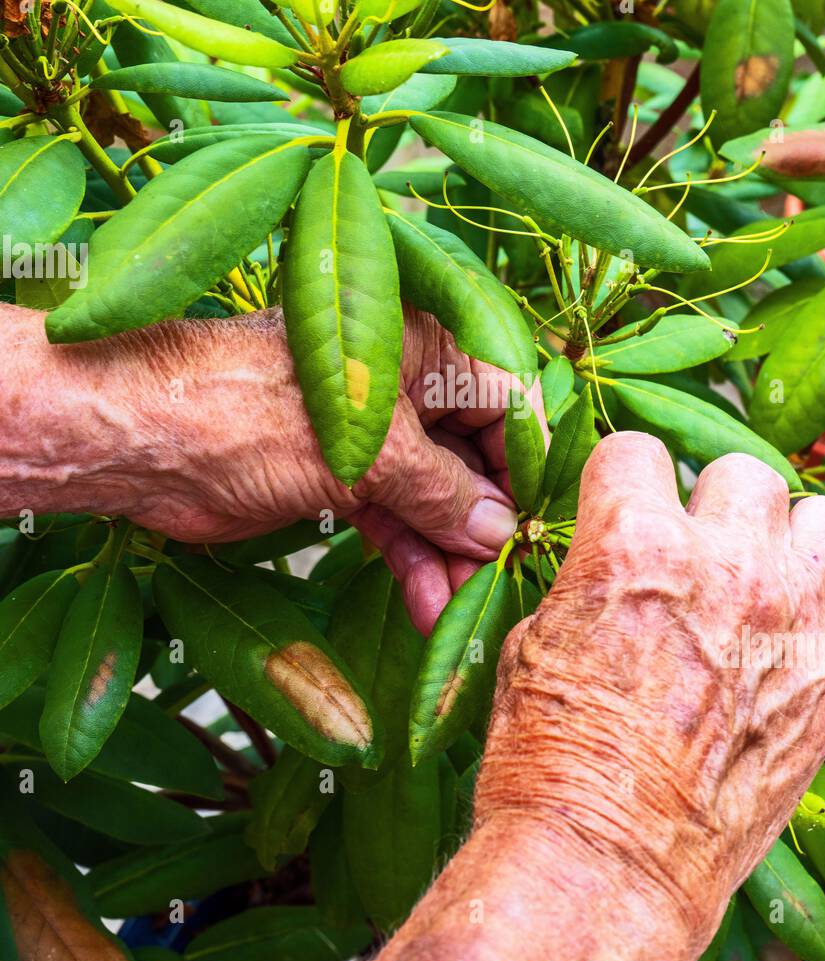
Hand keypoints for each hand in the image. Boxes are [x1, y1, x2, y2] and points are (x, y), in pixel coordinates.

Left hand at [10, 304, 539, 634]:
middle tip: (500, 585)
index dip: (528, 464)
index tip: (543, 526)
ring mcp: (369, 436)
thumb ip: (443, 491)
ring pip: (432, 498)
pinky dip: (409, 558)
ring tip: (460, 613)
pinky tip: (426, 604)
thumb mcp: (370, 454)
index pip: (506, 402)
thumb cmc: (256, 414)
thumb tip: (502, 529)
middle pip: (472, 458)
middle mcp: (404, 386)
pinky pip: (392, 519)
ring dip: (448, 554)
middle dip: (486, 524)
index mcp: (423, 347)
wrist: (145, 438)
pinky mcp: (336, 478)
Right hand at [475, 431, 824, 936]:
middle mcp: (725, 565)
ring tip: (767, 584)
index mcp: (635, 542)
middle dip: (715, 505)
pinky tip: (820, 654)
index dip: (621, 480)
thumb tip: (604, 569)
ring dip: (796, 546)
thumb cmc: (548, 763)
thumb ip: (586, 583)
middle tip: (696, 552)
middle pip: (744, 473)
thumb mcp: (533, 644)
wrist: (600, 864)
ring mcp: (791, 624)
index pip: (636, 449)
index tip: (622, 504)